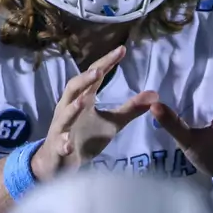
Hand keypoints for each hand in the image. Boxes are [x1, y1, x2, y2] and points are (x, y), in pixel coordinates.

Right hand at [31, 45, 157, 180]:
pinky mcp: (57, 147)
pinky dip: (63, 143)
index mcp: (83, 99)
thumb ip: (131, 109)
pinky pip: (60, 144)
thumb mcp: (112, 123)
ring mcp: (61, 128)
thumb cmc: (84, 138)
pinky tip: (68, 144)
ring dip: (73, 107)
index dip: (106, 63)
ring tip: (84, 100)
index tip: (122, 50)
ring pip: (65, 114)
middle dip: (85, 79)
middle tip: (99, 69)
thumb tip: (154, 95)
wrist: (59, 162)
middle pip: (74, 88)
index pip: (94, 77)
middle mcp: (68, 108)